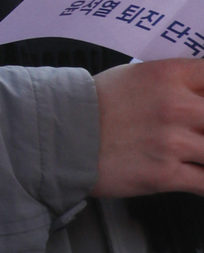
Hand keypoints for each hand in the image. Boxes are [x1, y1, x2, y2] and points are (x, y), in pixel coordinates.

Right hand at [91, 59, 203, 197]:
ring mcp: (172, 141)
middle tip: (199, 133)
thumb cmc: (95, 104)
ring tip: (196, 156)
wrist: (62, 135)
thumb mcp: (135, 76)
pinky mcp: (165, 174)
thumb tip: (200, 94)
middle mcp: (175, 106)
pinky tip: (198, 177)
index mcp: (168, 75)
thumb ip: (173, 83)